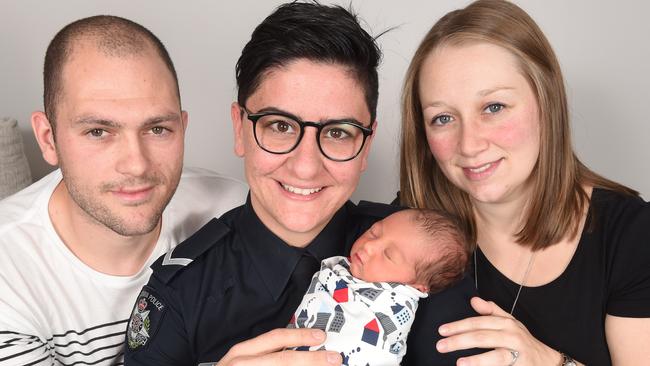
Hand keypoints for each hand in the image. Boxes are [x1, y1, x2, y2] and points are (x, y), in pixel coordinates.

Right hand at [217, 328, 341, 365]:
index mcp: (242, 353)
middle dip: (312, 360)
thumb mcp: (244, 360)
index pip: (275, 338)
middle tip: (334, 359)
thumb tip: (297, 348)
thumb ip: (268, 352)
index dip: (300, 336)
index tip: (321, 336)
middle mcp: (243, 364)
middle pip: (282, 360)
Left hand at [436, 297, 561, 365]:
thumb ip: (491, 312)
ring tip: (459, 362)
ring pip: (496, 356)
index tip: (442, 330)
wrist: (547, 361)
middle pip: (482, 338)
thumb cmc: (523, 341)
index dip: (459, 326)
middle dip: (460, 341)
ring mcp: (518, 355)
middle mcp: (512, 337)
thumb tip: (473, 300)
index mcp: (506, 323)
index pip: (478, 322)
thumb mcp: (510, 322)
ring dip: (476, 360)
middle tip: (441, 345)